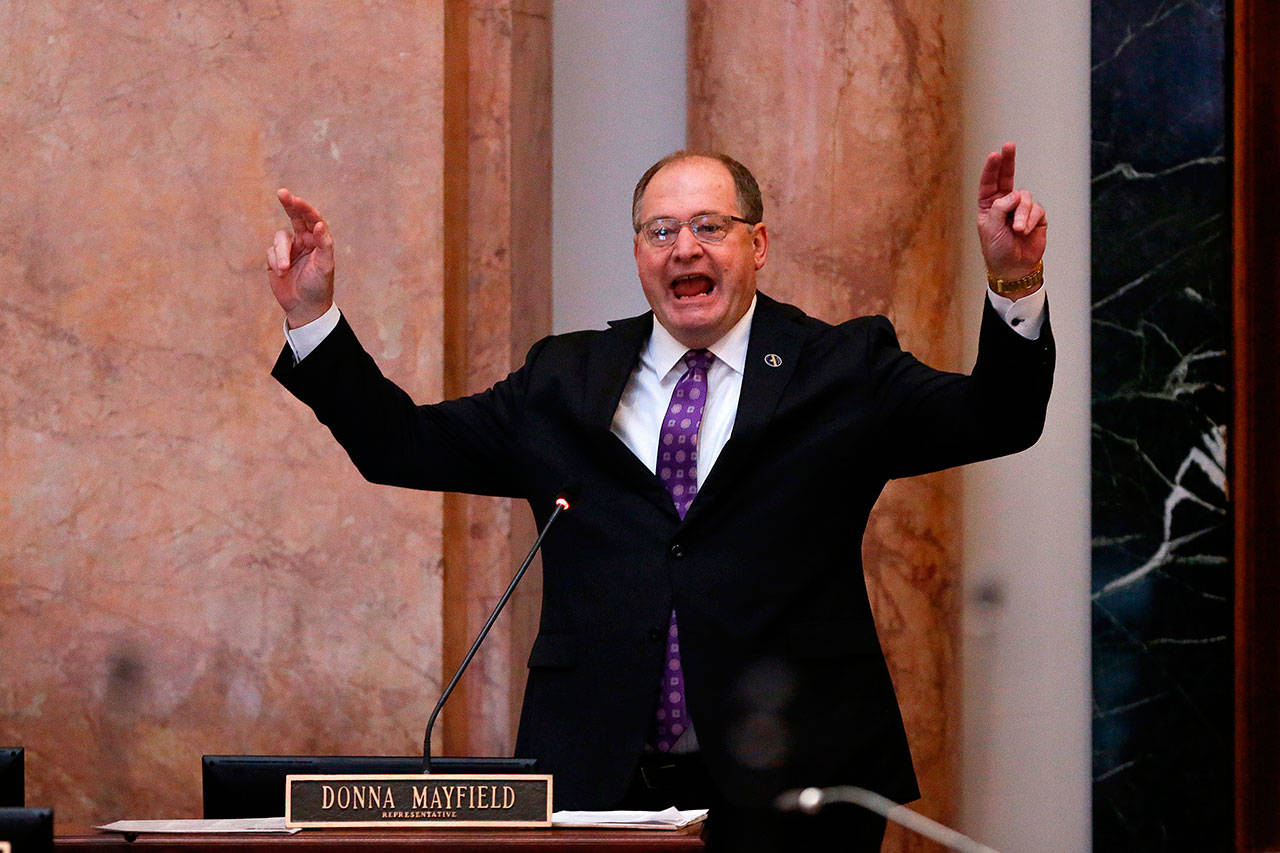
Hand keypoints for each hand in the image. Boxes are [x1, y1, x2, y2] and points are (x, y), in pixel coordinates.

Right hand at [266, 188, 334, 328]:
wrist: (305, 307)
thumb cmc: (319, 286)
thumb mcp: (325, 266)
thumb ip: (324, 244)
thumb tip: (319, 224)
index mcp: (318, 240)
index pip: (312, 219)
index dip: (304, 208)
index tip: (295, 200)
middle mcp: (304, 241)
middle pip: (295, 217)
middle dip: (288, 204)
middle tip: (282, 192)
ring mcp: (289, 249)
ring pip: (279, 238)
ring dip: (280, 253)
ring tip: (284, 270)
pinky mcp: (275, 258)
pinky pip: (270, 252)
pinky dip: (274, 261)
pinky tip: (281, 274)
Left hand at [976, 142, 1046, 286]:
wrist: (1014, 267)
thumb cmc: (996, 249)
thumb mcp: (990, 227)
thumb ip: (1000, 207)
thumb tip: (1016, 194)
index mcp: (989, 205)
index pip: (990, 183)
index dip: (992, 168)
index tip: (995, 154)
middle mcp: (1005, 204)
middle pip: (1008, 177)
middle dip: (1008, 161)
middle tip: (1009, 146)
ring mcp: (1021, 209)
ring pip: (1025, 198)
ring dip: (1022, 213)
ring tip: (1018, 230)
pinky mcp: (1036, 217)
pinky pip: (1036, 209)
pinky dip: (1030, 220)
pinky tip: (1025, 231)